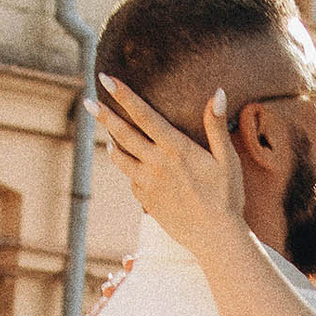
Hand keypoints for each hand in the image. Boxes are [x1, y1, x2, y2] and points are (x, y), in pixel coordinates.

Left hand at [97, 75, 246, 252]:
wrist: (215, 237)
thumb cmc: (226, 197)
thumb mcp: (227, 159)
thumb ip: (216, 125)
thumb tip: (218, 93)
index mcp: (175, 148)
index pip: (144, 115)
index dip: (124, 95)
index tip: (107, 78)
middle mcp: (156, 163)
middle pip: (122, 134)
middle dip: (104, 115)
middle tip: (87, 101)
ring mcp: (148, 183)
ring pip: (120, 157)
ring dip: (111, 142)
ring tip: (106, 133)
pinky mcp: (146, 200)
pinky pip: (131, 179)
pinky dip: (126, 167)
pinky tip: (128, 163)